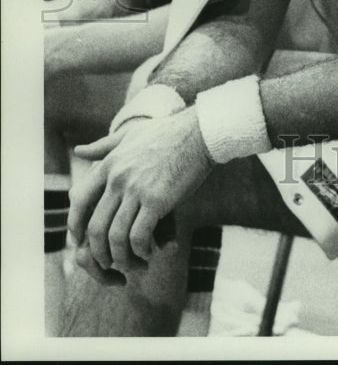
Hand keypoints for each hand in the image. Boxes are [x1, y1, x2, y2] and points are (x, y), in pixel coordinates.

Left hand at [68, 107, 212, 275]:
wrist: (201, 132)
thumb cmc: (169, 132)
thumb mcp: (131, 134)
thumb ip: (103, 146)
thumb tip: (78, 151)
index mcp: (110, 164)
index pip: (79, 201)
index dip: (77, 226)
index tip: (83, 241)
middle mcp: (118, 178)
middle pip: (96, 227)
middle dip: (99, 252)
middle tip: (108, 263)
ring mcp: (136, 190)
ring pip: (116, 237)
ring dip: (121, 257)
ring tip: (131, 263)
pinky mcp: (157, 200)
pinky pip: (139, 236)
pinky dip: (140, 251)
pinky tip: (148, 253)